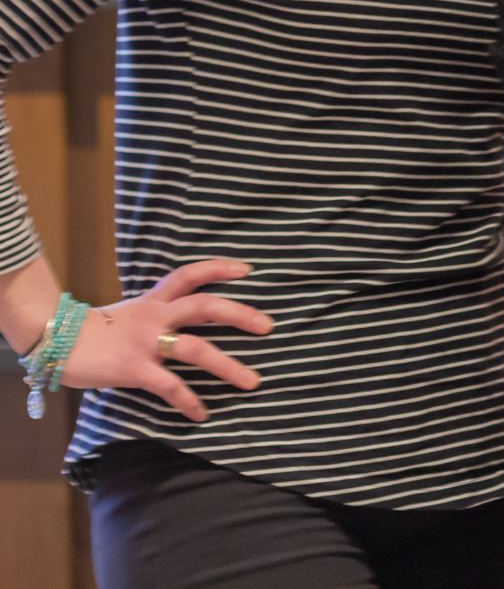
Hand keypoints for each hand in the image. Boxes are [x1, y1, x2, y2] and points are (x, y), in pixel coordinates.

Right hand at [57, 261, 271, 420]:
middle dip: (240, 315)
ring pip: (197, 349)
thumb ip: (159, 313)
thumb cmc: (96, 331)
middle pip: (205, 306)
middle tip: (268, 326)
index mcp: (155, 300)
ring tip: (252, 382)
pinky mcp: (135, 369)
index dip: (219, 268)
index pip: (190, 275)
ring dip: (228, 366)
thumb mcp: (131, 312)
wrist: (57, 343)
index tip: (247, 269)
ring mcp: (147, 342)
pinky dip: (189, 401)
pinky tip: (203, 414)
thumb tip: (188, 320)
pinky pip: (170, 386)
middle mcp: (156, 317)